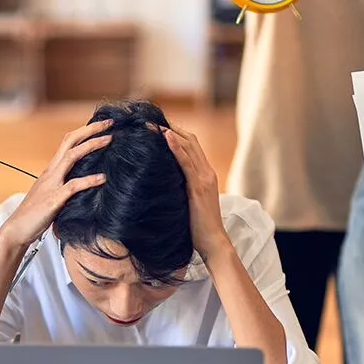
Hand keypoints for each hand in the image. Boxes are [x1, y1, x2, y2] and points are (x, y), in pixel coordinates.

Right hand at [0, 120, 113, 247]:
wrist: (16, 230)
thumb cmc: (35, 215)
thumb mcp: (52, 195)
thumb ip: (65, 186)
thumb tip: (85, 184)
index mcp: (51, 170)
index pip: (68, 142)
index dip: (85, 131)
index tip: (102, 126)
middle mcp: (51, 172)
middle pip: (70, 141)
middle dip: (90, 129)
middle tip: (109, 122)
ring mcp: (52, 184)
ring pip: (72, 156)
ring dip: (92, 145)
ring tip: (110, 139)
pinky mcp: (54, 199)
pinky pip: (73, 186)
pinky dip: (89, 180)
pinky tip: (102, 178)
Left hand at [164, 127, 232, 257]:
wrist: (214, 242)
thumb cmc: (198, 228)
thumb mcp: (188, 203)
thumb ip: (181, 190)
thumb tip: (162, 183)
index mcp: (205, 175)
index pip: (192, 146)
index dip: (176, 134)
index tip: (157, 126)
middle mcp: (207, 172)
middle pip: (191, 140)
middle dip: (171, 128)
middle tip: (150, 120)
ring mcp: (205, 178)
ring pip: (189, 146)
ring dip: (170, 132)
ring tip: (152, 123)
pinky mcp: (199, 187)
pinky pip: (186, 162)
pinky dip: (176, 147)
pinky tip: (164, 137)